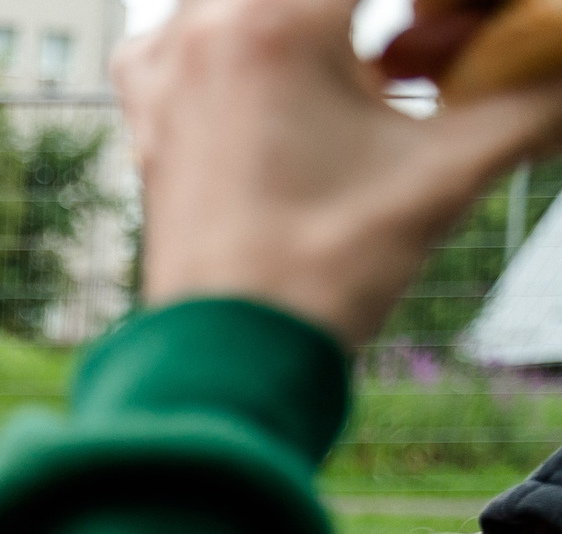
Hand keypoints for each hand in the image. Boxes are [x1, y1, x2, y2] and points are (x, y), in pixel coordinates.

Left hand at [116, 0, 561, 343]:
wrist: (227, 360)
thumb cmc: (323, 272)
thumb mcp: (447, 172)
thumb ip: (529, 102)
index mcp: (272, 22)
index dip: (442, 4)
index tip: (460, 24)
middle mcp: (204, 27)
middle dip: (381, 9)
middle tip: (420, 49)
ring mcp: (165, 65)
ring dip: (314, 16)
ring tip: (373, 69)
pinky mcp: (148, 106)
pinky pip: (196, 28)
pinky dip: (246, 32)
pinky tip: (289, 76)